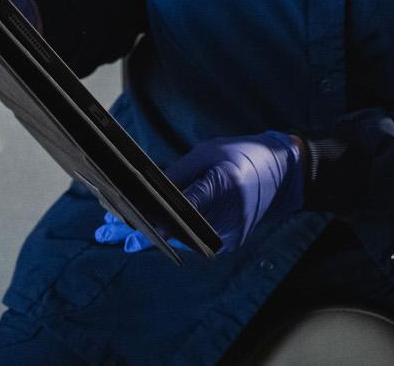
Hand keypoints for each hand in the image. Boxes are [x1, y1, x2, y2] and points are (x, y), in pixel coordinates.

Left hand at [94, 130, 303, 254]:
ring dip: (151, 235)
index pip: (178, 209)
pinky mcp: (231, 241)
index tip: (120, 222)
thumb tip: (145, 189)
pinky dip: (173, 235)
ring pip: (183, 240)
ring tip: (117, 233)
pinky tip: (148, 231)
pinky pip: (195, 240)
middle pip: (175, 231)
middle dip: (139, 230)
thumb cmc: (245, 154)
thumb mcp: (209, 152)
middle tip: (106, 232)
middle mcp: (227, 216)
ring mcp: (230, 234)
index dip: (147, 218)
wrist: (287, 174)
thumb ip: (179, 174)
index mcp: (223, 187)